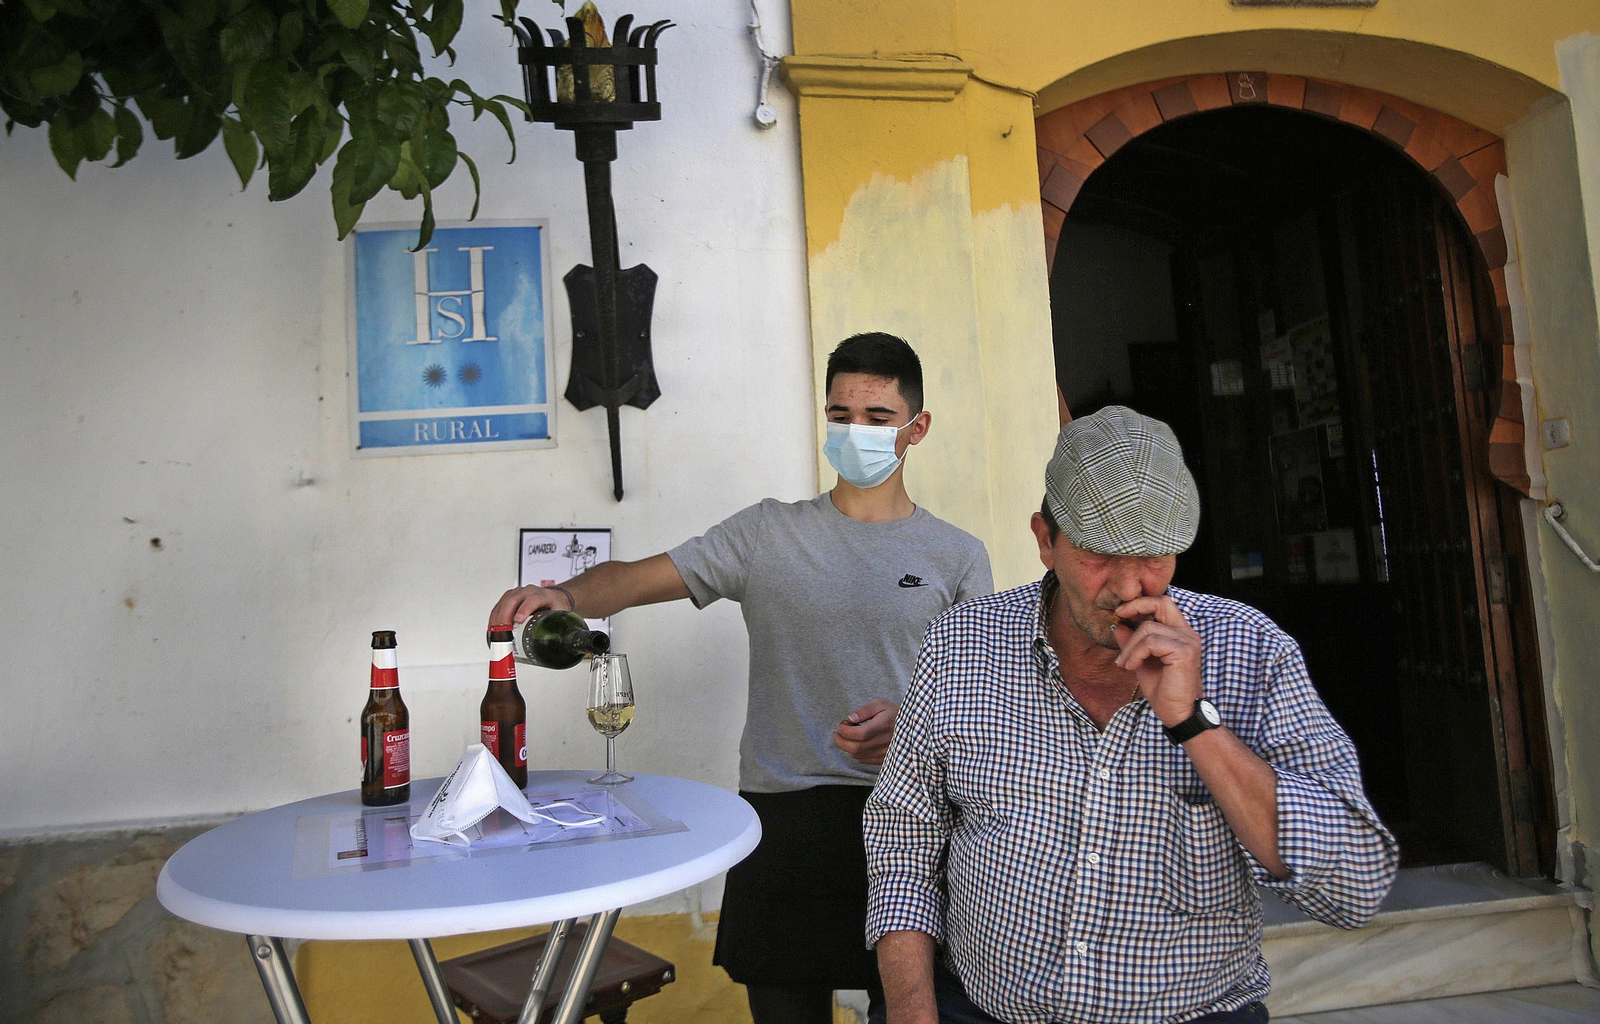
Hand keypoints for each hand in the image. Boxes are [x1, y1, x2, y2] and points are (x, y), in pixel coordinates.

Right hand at [489, 584, 569, 628]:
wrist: (553, 597)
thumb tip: (558, 642)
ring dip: (497, 619)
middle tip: (503, 632)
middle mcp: (528, 592)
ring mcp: (516, 593)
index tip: (518, 620)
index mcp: (542, 595)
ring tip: (495, 634)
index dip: (524, 609)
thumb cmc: (556, 605)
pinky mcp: (508, 598)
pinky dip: (494, 619)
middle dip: (505, 617)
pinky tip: (492, 629)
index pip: (532, 600)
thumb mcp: (561, 614)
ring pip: (503, 603)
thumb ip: (559, 626)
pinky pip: (498, 607)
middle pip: (513, 600)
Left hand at [833, 700, 897, 764]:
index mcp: (883, 726)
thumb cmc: (895, 713)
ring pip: (857, 755)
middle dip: (840, 741)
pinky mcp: (884, 759)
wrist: (914, 728)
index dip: (845, 730)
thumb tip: (850, 718)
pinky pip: (864, 760)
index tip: (841, 724)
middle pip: (855, 748)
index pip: (859, 733)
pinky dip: (856, 753)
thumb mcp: (881, 704)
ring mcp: (885, 753)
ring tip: (849, 736)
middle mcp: (884, 742)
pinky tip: (857, 743)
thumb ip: (864, 710)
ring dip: (847, 747)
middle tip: (837, 733)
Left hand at [1112, 595, 1203, 727]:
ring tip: (1125, 663)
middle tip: (1117, 618)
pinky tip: (1132, 667)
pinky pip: (1150, 643)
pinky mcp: (1184, 652)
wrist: (1177, 714)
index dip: (1142, 603)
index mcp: (1181, 634)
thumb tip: (1117, 626)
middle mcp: (1188, 634)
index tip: (1121, 612)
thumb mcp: (1141, 662)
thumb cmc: (1163, 690)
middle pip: (1162, 603)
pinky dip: (1135, 653)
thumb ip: (1132, 644)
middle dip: (1135, 607)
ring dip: (1130, 646)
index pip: (1164, 604)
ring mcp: (1188, 642)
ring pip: (1148, 628)